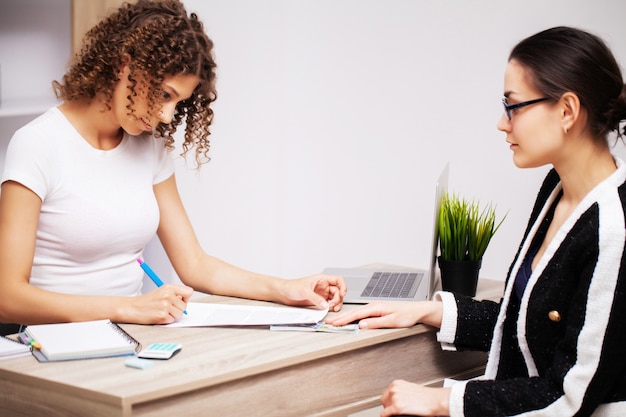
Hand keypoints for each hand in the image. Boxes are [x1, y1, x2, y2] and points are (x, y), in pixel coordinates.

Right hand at [125, 284, 193, 323]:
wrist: (132, 308)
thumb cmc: (146, 301)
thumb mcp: (161, 291)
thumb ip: (174, 293)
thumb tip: (185, 299)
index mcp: (169, 287)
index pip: (189, 292)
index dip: (186, 298)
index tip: (180, 300)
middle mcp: (168, 295)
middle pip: (184, 306)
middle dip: (178, 309)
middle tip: (167, 308)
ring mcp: (165, 306)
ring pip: (180, 314)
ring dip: (172, 316)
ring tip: (162, 312)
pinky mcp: (162, 316)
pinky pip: (172, 320)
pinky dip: (166, 320)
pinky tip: (158, 316)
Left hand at [280, 274, 346, 311]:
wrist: (284, 293)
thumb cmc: (292, 287)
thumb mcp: (304, 291)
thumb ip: (315, 298)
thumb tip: (325, 305)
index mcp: (322, 279)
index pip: (338, 280)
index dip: (343, 286)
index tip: (342, 293)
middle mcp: (324, 286)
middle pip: (338, 291)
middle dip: (338, 299)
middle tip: (332, 305)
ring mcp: (322, 294)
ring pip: (334, 299)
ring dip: (336, 304)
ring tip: (332, 309)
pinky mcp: (319, 301)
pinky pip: (328, 304)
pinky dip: (330, 307)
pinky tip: (328, 310)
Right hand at [325, 300, 439, 328]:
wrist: (417, 310)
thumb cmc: (407, 315)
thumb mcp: (392, 321)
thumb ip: (375, 323)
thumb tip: (361, 325)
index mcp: (376, 307)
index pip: (356, 314)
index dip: (343, 319)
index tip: (334, 323)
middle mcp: (374, 305)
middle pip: (353, 312)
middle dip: (340, 317)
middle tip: (329, 322)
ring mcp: (375, 307)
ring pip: (356, 312)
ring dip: (345, 317)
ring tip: (336, 321)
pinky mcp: (377, 310)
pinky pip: (362, 313)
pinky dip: (353, 316)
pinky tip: (350, 319)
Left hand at [380, 380, 450, 416]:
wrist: (434, 400)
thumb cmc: (427, 396)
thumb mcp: (410, 389)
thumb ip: (401, 392)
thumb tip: (397, 398)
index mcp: (397, 383)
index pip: (387, 393)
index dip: (389, 401)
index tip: (390, 404)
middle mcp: (394, 389)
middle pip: (384, 400)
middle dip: (388, 406)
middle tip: (393, 410)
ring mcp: (395, 398)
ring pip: (385, 407)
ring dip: (389, 411)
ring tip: (397, 412)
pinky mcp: (397, 407)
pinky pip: (385, 414)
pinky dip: (387, 416)